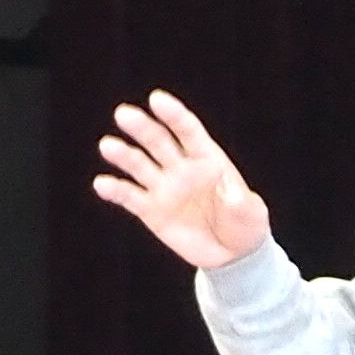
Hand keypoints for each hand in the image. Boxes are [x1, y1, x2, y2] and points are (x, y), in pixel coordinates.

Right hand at [90, 91, 271, 269]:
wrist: (232, 254)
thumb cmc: (246, 226)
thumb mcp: (252, 215)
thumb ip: (242, 203)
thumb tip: (231, 193)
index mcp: (207, 158)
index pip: (187, 130)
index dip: (172, 114)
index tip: (156, 100)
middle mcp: (181, 167)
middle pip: (158, 141)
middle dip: (142, 127)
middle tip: (123, 114)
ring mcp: (163, 187)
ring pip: (139, 165)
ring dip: (123, 155)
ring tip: (108, 146)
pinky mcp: (150, 209)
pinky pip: (129, 196)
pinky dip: (115, 190)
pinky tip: (102, 184)